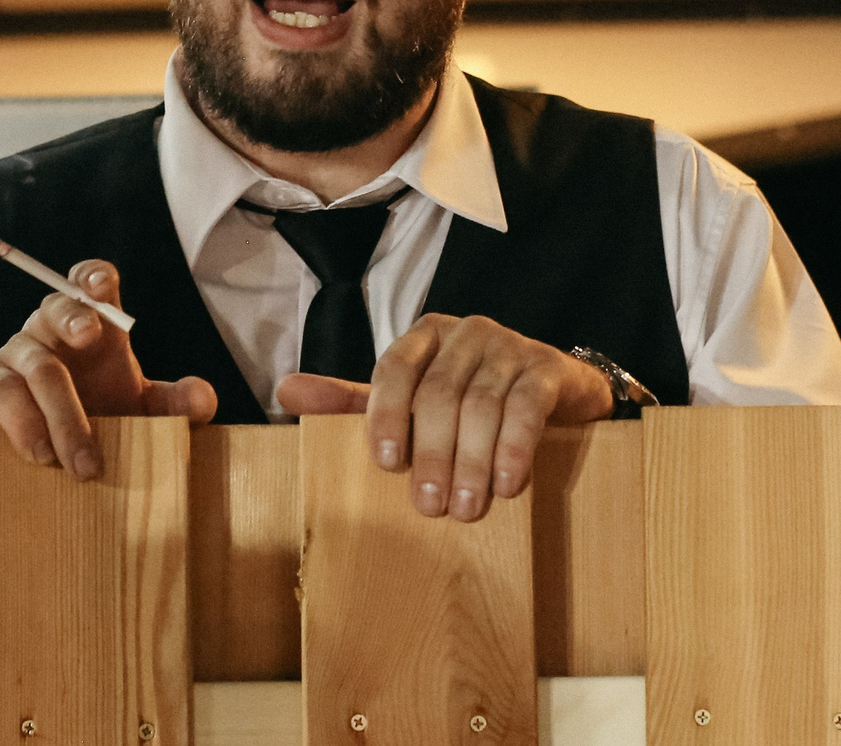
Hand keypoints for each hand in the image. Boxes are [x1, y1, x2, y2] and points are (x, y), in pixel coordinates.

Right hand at [0, 259, 217, 480]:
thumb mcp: (143, 409)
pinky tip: (40, 453)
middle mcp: (50, 329)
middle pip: (56, 306)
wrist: (59, 455)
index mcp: (92, 323)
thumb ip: (177, 402)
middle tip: (91, 334)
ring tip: (77, 457)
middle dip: (74, 317)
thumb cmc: (102, 413)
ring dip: (59, 409)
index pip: (87, 282)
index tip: (101, 282)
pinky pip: (0, 394)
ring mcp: (17, 354)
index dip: (93, 275)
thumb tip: (202, 399)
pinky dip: (22, 424)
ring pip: (34, 364)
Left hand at [275, 313, 614, 520]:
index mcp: (425, 335)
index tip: (385, 463)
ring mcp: (511, 346)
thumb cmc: (470, 400)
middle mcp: (467, 332)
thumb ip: (356, 401)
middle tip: (430, 508)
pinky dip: (515, 447)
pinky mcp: (547, 368)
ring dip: (472, 462)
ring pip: (482, 403)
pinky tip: (507, 484)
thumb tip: (285, 391)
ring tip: (467, 508)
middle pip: (439, 393)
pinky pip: (527, 405)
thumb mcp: (412, 400)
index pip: (395, 367)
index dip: (386, 414)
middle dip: (433, 454)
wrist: (555, 393)